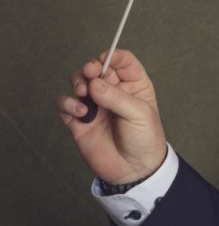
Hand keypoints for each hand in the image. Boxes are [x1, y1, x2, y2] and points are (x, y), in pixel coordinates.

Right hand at [57, 49, 167, 182]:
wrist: (135, 170)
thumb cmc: (145, 139)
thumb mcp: (139, 114)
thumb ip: (116, 98)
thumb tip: (94, 83)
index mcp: (133, 85)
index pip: (122, 61)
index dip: (112, 56)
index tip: (104, 58)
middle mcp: (113, 92)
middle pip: (96, 68)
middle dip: (90, 67)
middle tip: (90, 74)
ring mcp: (95, 105)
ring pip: (78, 82)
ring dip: (77, 82)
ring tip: (84, 92)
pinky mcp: (79, 120)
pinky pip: (66, 104)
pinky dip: (68, 104)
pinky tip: (81, 112)